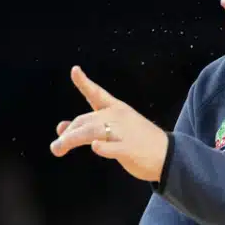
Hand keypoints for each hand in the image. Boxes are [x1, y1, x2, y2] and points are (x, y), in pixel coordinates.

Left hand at [50, 66, 168, 182]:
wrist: (170, 155)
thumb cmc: (138, 141)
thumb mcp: (114, 130)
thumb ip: (89, 128)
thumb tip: (60, 129)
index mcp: (116, 109)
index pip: (97, 93)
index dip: (84, 82)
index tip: (74, 70)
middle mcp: (119, 117)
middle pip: (86, 120)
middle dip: (67, 134)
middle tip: (55, 148)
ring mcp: (125, 133)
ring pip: (93, 131)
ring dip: (72, 139)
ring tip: (58, 149)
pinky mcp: (130, 149)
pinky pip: (113, 146)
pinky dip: (103, 147)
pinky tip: (95, 147)